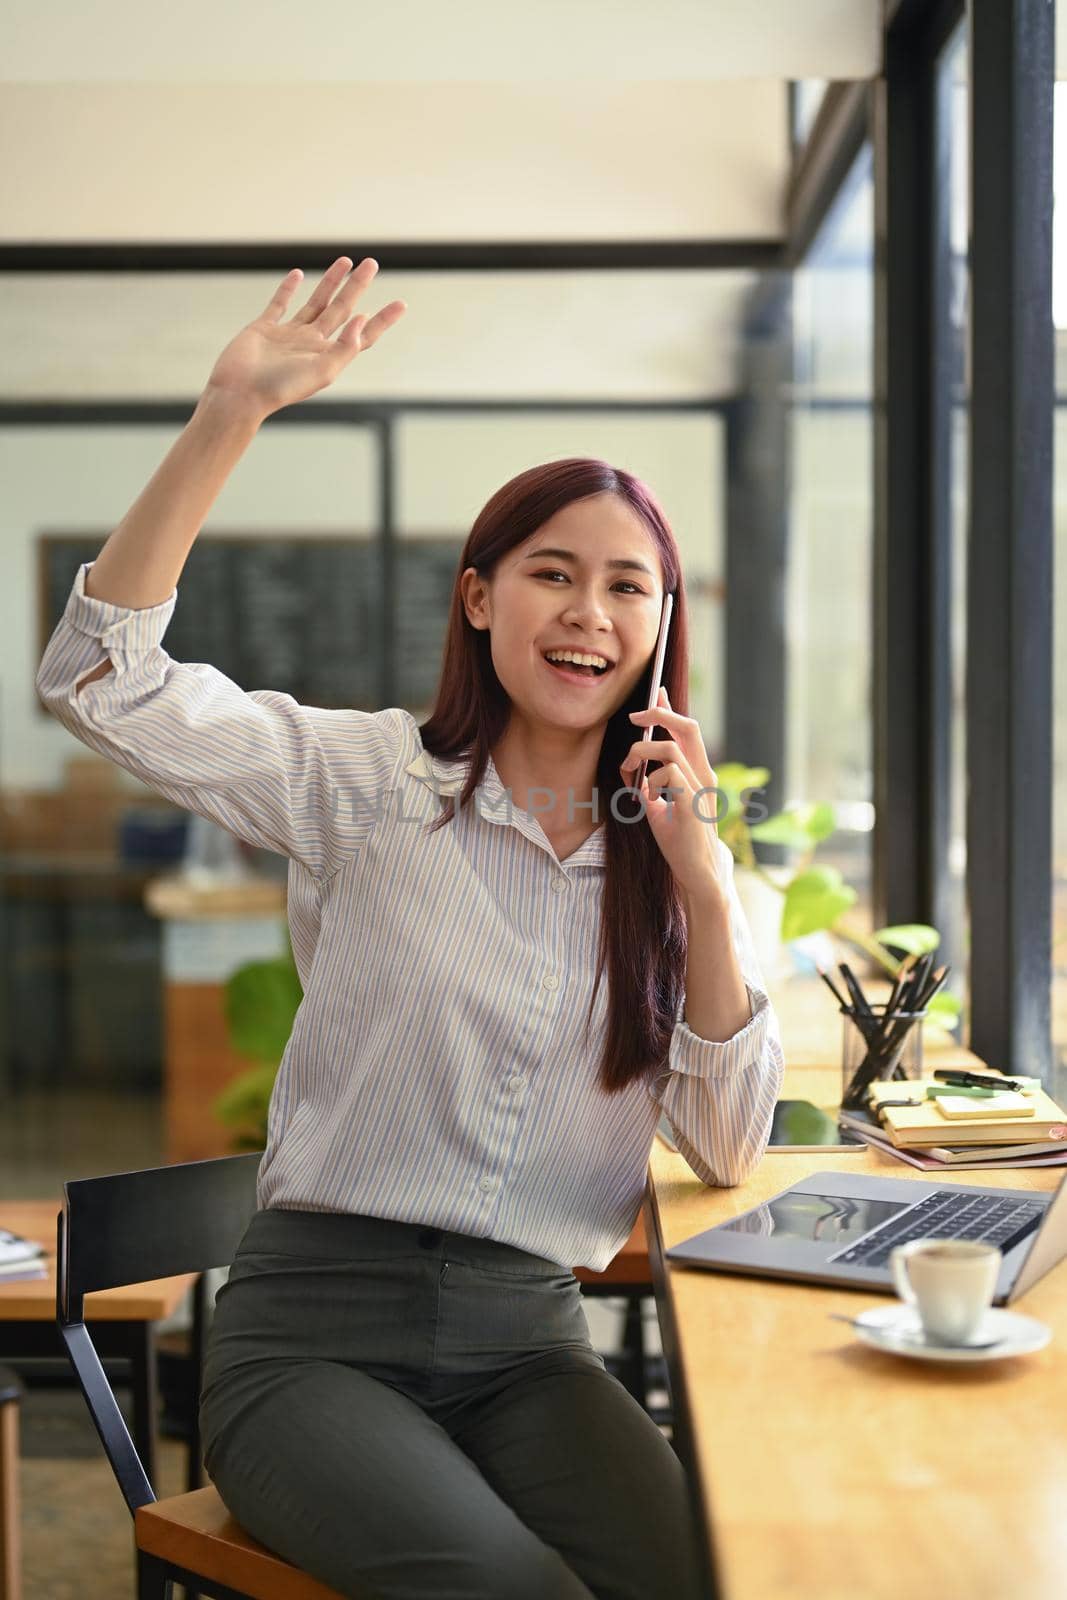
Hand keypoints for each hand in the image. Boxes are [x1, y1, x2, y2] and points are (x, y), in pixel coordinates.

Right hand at [203, 257, 406, 420]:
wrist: (240, 393)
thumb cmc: (281, 388)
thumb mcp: (322, 371)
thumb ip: (345, 346)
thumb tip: (362, 318)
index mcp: (329, 356)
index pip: (362, 335)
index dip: (382, 320)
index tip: (401, 303)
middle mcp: (312, 344)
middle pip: (341, 310)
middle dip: (357, 287)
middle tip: (371, 264)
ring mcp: (289, 335)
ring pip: (315, 302)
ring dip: (330, 282)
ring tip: (345, 261)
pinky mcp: (264, 328)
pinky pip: (280, 304)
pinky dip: (288, 289)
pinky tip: (298, 275)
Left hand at [620, 685, 725, 903]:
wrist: (696, 872)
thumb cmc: (679, 841)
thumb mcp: (660, 809)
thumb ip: (652, 788)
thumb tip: (635, 773)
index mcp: (697, 773)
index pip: (686, 732)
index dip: (670, 710)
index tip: (656, 693)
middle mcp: (703, 774)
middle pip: (688, 727)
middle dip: (660, 714)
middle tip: (635, 717)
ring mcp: (700, 787)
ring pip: (670, 748)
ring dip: (641, 754)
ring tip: (628, 771)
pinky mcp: (692, 801)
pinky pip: (667, 773)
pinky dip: (649, 781)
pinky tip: (646, 799)